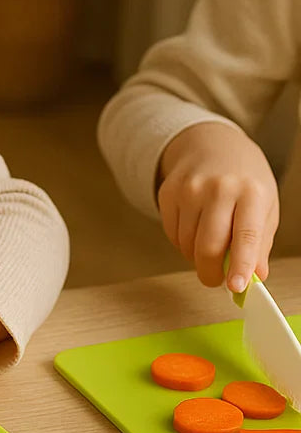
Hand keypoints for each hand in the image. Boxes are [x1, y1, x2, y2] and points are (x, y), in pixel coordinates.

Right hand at [157, 121, 278, 291]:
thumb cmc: (244, 180)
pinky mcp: (167, 192)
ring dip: (196, 256)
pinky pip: (171, 233)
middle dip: (210, 272)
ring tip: (208, 245)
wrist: (211, 145)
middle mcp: (219, 188)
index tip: (236, 287)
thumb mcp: (265, 207)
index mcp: (251, 192)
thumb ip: (260, 243)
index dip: (239, 265)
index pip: (245, 236)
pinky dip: (182, 242)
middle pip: (208, 245)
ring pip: (186, 243)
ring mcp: (189, 189)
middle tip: (215, 280)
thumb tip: (254, 277)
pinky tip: (194, 230)